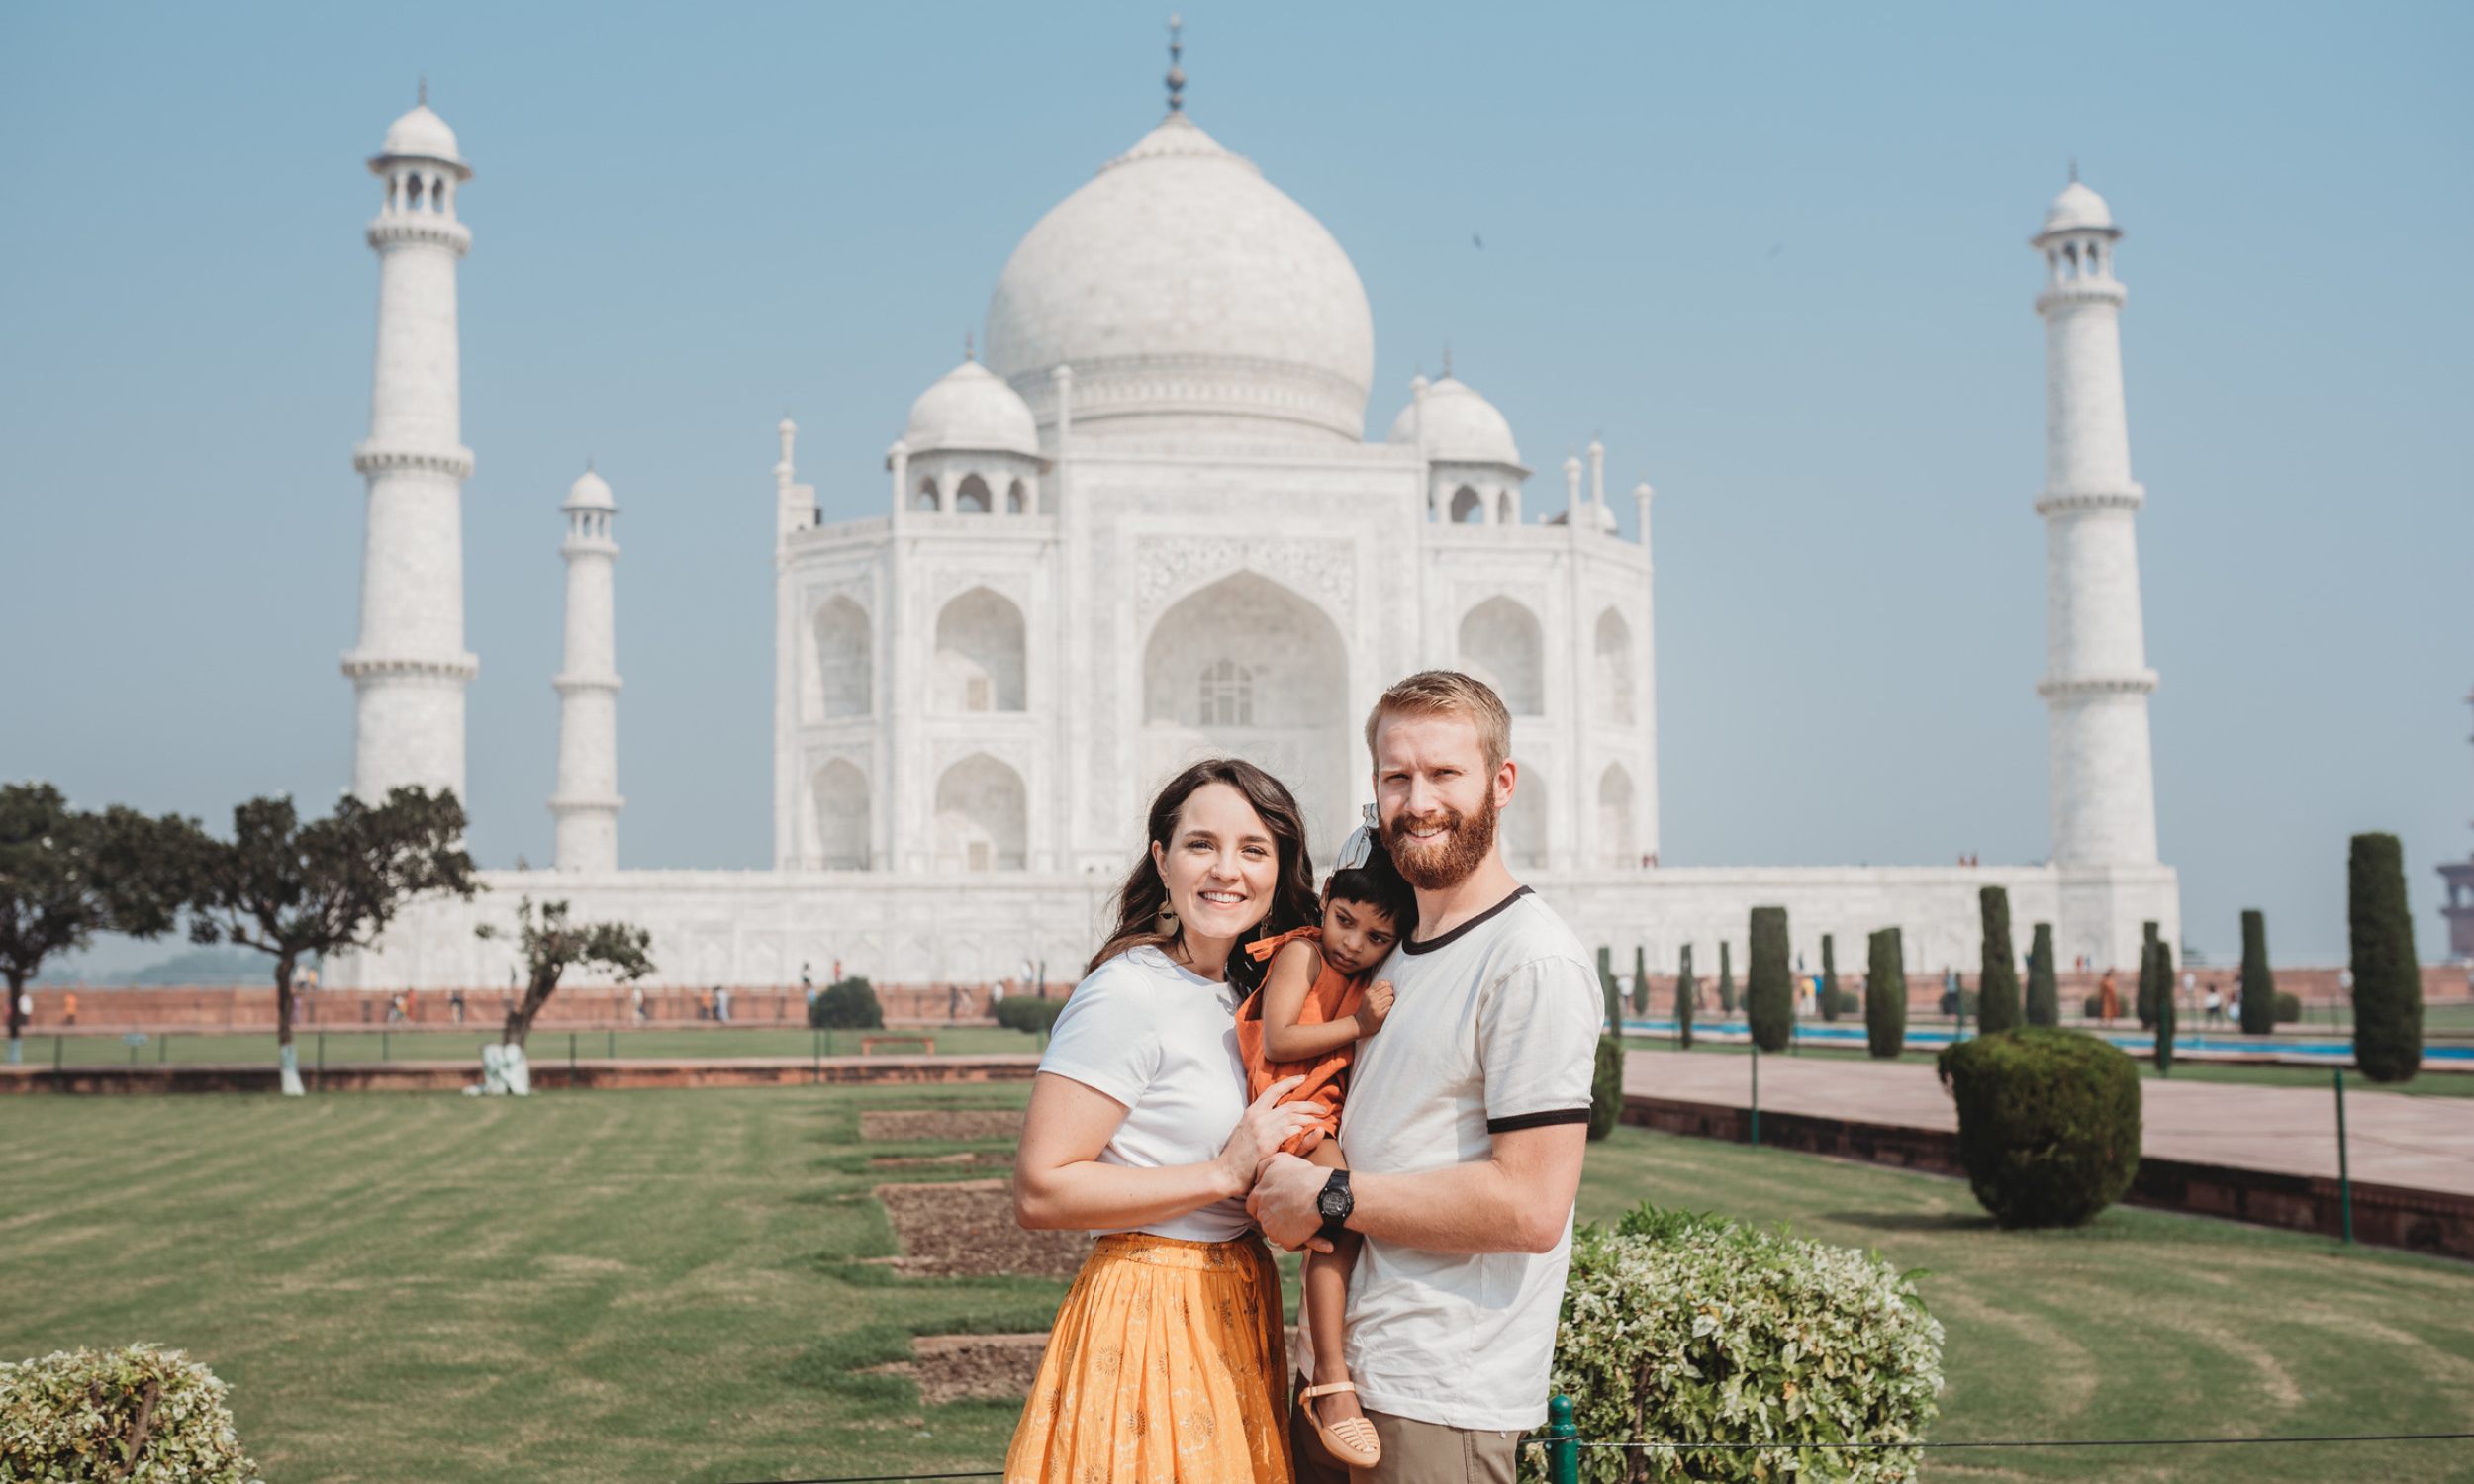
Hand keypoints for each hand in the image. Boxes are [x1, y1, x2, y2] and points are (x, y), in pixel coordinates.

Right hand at [1215, 1077, 1326, 1194]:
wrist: (1225, 1173)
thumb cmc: (1238, 1156)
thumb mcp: (1247, 1133)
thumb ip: (1263, 1124)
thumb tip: (1281, 1120)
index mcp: (1252, 1112)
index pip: (1272, 1091)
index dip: (1289, 1083)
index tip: (1302, 1079)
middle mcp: (1256, 1117)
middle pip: (1289, 1104)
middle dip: (1309, 1104)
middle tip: (1322, 1108)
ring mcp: (1260, 1130)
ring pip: (1291, 1116)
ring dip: (1309, 1117)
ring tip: (1320, 1120)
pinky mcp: (1264, 1144)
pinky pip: (1287, 1131)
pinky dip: (1299, 1129)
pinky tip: (1305, 1131)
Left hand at [1247, 1151, 1336, 1251]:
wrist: (1324, 1194)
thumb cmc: (1304, 1175)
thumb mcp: (1279, 1160)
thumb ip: (1262, 1167)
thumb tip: (1257, 1177)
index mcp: (1258, 1195)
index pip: (1252, 1204)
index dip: (1264, 1204)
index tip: (1278, 1202)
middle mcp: (1262, 1214)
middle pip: (1264, 1219)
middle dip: (1275, 1217)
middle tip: (1291, 1210)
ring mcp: (1273, 1229)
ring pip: (1276, 1232)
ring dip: (1287, 1229)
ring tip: (1303, 1220)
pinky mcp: (1286, 1241)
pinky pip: (1290, 1244)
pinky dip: (1300, 1240)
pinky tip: (1311, 1232)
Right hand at [1354, 979, 1394, 1036]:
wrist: (1360, 1024)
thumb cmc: (1367, 1008)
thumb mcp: (1367, 996)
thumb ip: (1377, 989)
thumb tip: (1390, 985)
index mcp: (1368, 992)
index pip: (1383, 983)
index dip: (1388, 986)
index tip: (1387, 991)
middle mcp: (1371, 998)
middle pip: (1389, 990)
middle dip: (1390, 995)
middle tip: (1385, 1000)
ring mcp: (1375, 1007)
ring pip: (1391, 999)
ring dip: (1390, 1003)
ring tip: (1384, 1006)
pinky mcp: (1380, 1016)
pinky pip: (1391, 1008)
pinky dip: (1390, 1010)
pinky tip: (1384, 1012)